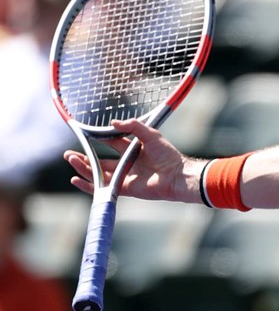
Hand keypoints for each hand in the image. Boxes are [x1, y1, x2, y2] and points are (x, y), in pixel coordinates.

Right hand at [64, 119, 196, 202]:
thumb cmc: (168, 154)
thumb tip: (113, 122)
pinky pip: (104, 187)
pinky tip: (76, 179)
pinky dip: (89, 185)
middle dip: (85, 157)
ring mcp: (126, 177)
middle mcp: (128, 163)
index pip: (112, 143)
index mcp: (134, 150)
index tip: (87, 135)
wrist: (177, 175)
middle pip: (101, 161)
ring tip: (71, 161)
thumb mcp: (151, 135)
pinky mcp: (125, 189)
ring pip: (99, 173)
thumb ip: (133, 126)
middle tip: (68, 154)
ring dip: (84, 168)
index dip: (100, 139)